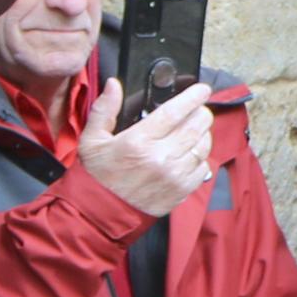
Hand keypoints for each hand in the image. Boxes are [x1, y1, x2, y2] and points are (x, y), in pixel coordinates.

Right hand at [77, 77, 213, 217]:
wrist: (104, 212)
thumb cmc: (98, 173)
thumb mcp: (92, 139)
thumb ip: (105, 109)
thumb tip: (114, 84)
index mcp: (139, 141)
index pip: (174, 112)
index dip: (191, 97)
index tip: (202, 89)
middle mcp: (161, 157)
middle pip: (195, 126)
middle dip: (201, 113)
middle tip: (197, 109)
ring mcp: (174, 175)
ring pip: (203, 146)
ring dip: (203, 133)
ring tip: (195, 129)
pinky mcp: (182, 191)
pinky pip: (203, 167)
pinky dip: (201, 157)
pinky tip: (190, 153)